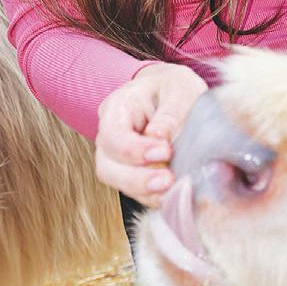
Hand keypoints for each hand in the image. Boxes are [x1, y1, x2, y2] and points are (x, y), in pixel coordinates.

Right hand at [96, 62, 207, 207]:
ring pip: (119, 183)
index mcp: (116, 109)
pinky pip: (137, 191)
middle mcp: (110, 137)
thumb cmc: (173, 88)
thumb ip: (169, 113)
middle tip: (168, 180)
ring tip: (172, 191)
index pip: (114, 137)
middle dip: (137, 179)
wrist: (172, 93)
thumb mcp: (178, 88)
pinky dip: (154, 197)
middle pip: (108, 167)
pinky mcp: (134, 172)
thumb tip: (159, 137)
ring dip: (145, 192)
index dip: (136, 150)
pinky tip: (174, 195)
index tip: (165, 151)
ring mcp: (118, 158)